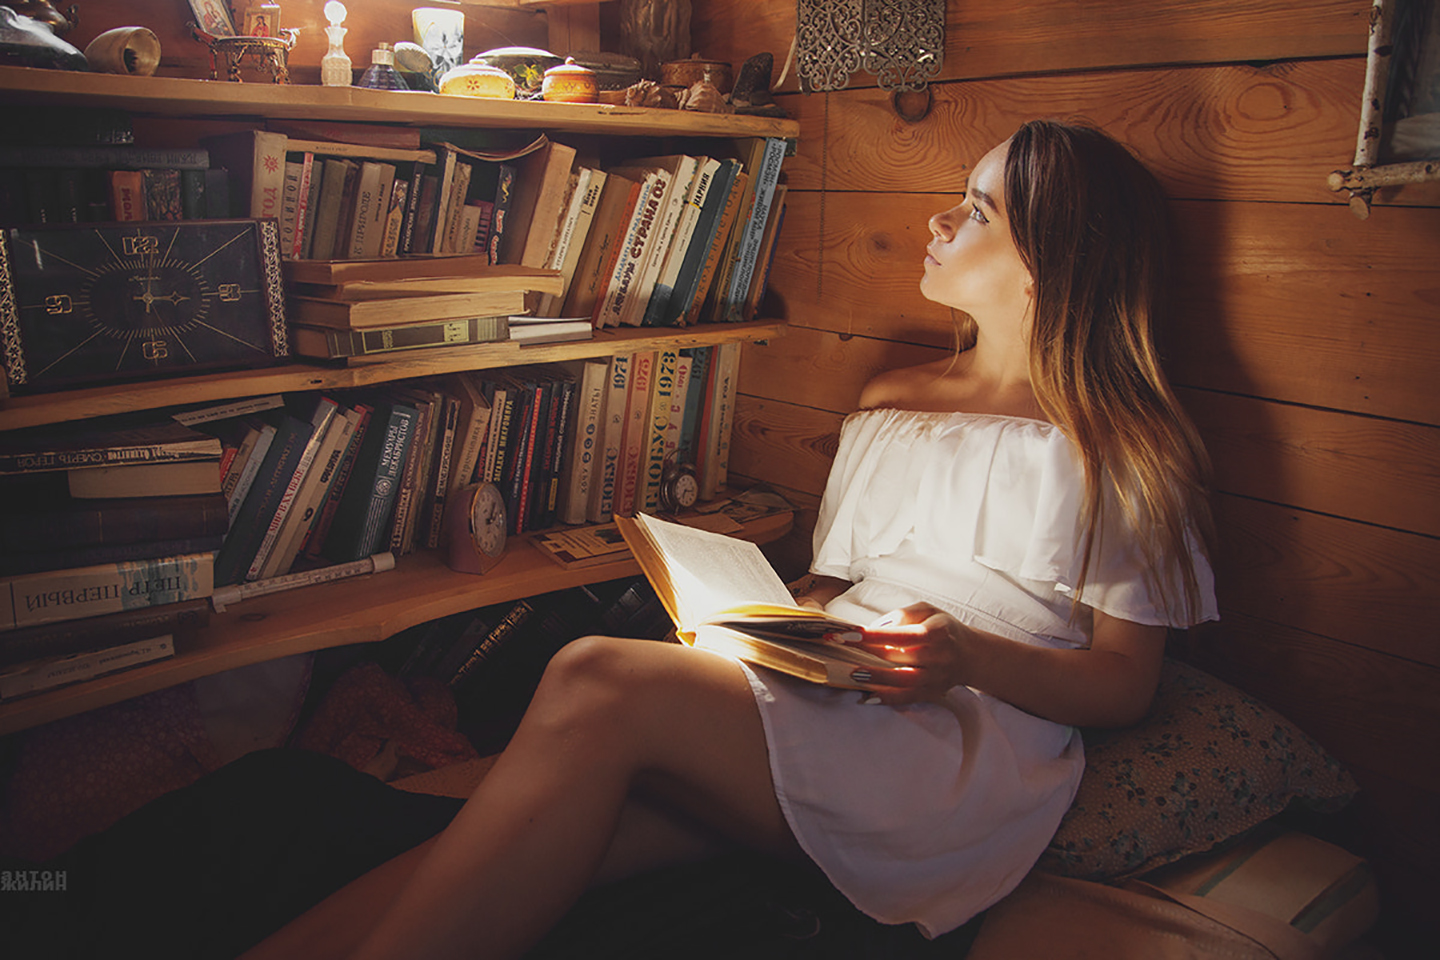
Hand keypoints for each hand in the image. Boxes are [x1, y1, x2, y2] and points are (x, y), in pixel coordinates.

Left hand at [849, 602, 970, 705]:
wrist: (970, 655)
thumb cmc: (942, 628)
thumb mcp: (927, 610)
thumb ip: (902, 615)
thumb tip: (875, 628)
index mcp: (935, 633)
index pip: (899, 634)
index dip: (872, 635)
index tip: (848, 633)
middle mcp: (936, 657)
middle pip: (896, 657)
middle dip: (865, 653)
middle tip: (837, 647)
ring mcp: (934, 678)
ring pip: (901, 681)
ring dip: (874, 679)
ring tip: (852, 673)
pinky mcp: (931, 692)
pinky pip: (907, 698)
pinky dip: (887, 699)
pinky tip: (868, 697)